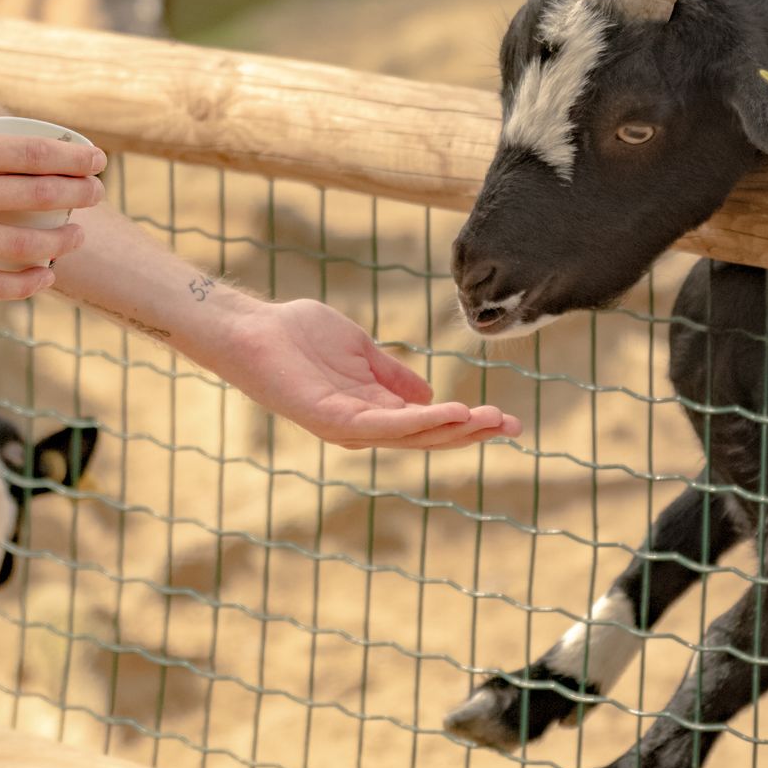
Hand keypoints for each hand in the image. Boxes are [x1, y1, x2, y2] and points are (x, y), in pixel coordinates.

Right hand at [0, 127, 106, 298]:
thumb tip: (23, 159)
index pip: (31, 152)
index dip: (73, 157)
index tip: (96, 159)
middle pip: (37, 194)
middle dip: (78, 194)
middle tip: (96, 192)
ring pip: (22, 243)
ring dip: (61, 241)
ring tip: (77, 235)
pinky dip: (26, 283)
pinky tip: (44, 276)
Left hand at [210, 298, 515, 451]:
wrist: (254, 331)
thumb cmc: (299, 335)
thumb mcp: (362, 352)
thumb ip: (394, 375)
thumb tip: (429, 394)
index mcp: (375, 409)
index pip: (431, 423)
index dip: (469, 423)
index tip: (508, 419)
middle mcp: (365, 426)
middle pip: (429, 436)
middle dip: (472, 433)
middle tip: (513, 427)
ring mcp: (349, 427)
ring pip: (412, 436)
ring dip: (454, 429)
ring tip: (490, 420)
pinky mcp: (333, 421)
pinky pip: (383, 425)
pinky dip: (418, 421)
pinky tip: (449, 412)